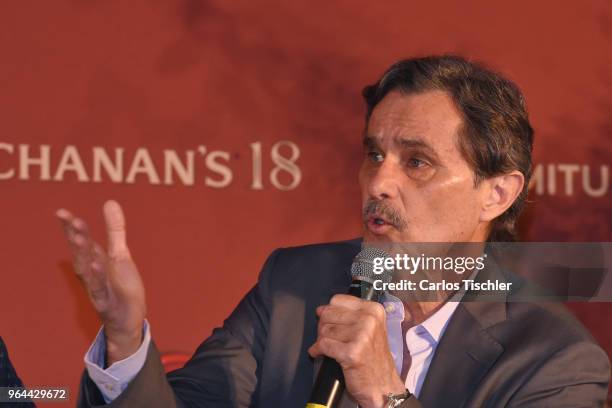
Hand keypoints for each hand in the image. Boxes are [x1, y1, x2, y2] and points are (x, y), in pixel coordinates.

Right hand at [57, 200, 145, 364]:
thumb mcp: (120, 254)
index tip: (61, 212)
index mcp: (94, 260)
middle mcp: (91, 273)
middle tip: (71, 219)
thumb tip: (109, 201)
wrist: (128, 319)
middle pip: (82, 252)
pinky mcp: (106, 301)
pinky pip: (100, 288)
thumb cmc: (122, 286)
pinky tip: (96, 263)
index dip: (71, 227)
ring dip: (83, 254)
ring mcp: (97, 288)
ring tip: (78, 236)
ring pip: (87, 269)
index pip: (80, 241)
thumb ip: (115, 230)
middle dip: (76, 236)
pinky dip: (97, 276)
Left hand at [308, 294, 405, 407]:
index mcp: (374, 310)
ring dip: (321, 340)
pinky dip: (317, 350)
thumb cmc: (373, 358)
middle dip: (323, 327)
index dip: (330, 312)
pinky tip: (320, 354)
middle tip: (330, 339)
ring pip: (324, 330)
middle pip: (328, 314)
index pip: (337, 300)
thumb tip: (321, 309)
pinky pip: (323, 345)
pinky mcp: (351, 353)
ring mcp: (361, 336)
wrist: (383, 387)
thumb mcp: (368, 329)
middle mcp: (369, 320)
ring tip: (330, 348)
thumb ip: (347, 315)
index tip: (331, 321)